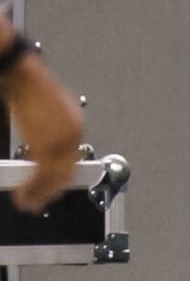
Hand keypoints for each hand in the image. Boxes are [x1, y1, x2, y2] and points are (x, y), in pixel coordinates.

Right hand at [3, 52, 84, 213]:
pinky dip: (32, 189)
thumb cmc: (29, 89)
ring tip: (28, 203)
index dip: (61, 177)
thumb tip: (39, 146)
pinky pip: (43, 176)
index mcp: (74, 125)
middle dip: (52, 191)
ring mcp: (62, 141)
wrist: (23, 77)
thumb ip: (46, 129)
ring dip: (40, 194)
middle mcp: (73, 134)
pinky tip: (24, 196)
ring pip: (55, 178)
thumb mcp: (44, 112)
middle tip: (39, 202)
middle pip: (67, 173)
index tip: (52, 188)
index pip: (72, 158)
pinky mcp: (48, 146)